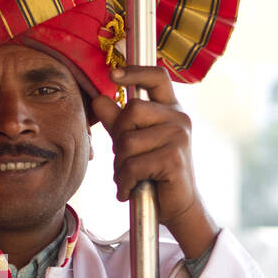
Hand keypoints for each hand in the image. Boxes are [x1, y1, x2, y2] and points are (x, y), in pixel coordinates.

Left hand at [90, 65, 217, 258]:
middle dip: (118, 137)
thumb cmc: (154, 173)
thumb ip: (117, 121)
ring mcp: (179, 138)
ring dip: (119, 165)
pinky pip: (134, 165)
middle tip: (124, 158)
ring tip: (128, 177)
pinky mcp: (174, 159)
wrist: (178, 206)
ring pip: (128, 141)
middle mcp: (179, 119)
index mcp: (170, 110)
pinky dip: (124, 181)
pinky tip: (129, 190)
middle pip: (132, 110)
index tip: (113, 75)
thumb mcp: (133, 143)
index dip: (135, 71)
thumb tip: (98, 98)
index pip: (157, 77)